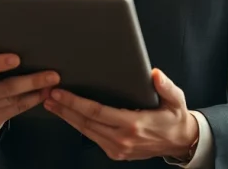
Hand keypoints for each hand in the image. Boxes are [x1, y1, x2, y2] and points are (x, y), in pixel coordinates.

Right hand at [0, 53, 59, 130]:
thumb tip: (8, 35)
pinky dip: (33, 100)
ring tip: (53, 82)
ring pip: (14, 100)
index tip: (17, 58)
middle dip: (31, 81)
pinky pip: (17, 109)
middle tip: (52, 74)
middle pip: (5, 88)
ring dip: (37, 91)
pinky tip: (44, 93)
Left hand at [43, 68, 198, 161]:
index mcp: (134, 124)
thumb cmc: (174, 118)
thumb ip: (165, 86)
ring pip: (85, 131)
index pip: (97, 112)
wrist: (180, 142)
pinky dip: (78, 125)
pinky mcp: (116, 153)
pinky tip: (68, 115)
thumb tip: (154, 74)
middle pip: (85, 122)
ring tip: (51, 103)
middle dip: (63, 108)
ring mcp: (118, 149)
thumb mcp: (175, 99)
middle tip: (47, 95)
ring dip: (66, 117)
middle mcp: (122, 139)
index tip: (60, 93)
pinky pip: (92, 137)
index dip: (75, 103)